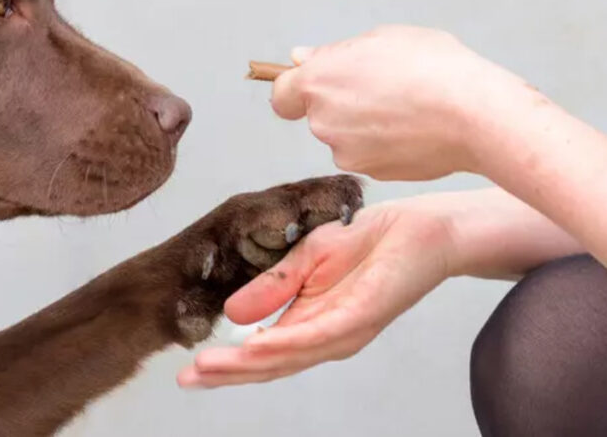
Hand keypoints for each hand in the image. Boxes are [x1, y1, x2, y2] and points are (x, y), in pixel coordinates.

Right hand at [177, 202, 453, 387]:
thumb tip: (231, 315)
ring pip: (288, 356)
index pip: (262, 353)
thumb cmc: (368, 241)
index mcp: (310, 324)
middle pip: (270, 365)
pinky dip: (283, 342)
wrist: (419, 227)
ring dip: (245, 364)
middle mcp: (326, 337)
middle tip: (187, 380)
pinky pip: (316, 334)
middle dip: (226, 374)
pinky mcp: (360, 315)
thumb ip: (271, 287)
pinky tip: (254, 346)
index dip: (226, 364)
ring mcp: (344, 331)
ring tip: (207, 367)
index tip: (189, 371)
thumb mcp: (304, 258)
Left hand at [270, 25, 532, 180]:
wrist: (476, 116)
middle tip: (384, 85)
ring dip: (366, 125)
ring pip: (347, 137)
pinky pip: (371, 155)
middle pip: (320, 114)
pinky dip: (386, 144)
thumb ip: (334, 53)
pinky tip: (416, 128)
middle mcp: (323, 122)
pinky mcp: (373, 173)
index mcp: (318, 83)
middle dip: (342, 102)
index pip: (282, 96)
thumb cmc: (434, 68)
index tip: (320, 82)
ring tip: (407, 107)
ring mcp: (347, 153)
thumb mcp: (382, 39)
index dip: (298, 89)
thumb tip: (301, 59)